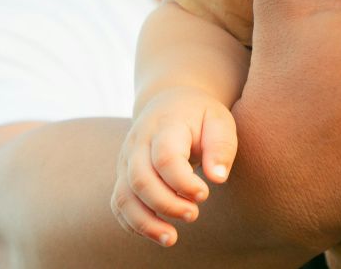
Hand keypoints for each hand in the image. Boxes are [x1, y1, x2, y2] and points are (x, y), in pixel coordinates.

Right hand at [111, 87, 239, 246]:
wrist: (169, 103)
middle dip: (166, 204)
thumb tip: (218, 178)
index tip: (204, 194)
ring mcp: (126, 161)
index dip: (183, 182)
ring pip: (124, 196)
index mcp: (164, 126)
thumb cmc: (199, 116)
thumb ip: (221, 146)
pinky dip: (133, 223)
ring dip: (145, 222)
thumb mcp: (218, 120)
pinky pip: (119, 204)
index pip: (165, 158)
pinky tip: (156, 233)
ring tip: (171, 238)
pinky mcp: (123, 176)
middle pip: (141, 180)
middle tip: (194, 215)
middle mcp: (138, 144)